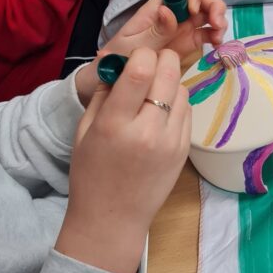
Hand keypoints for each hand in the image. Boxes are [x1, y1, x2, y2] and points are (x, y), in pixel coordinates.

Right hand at [57, 48, 190, 272]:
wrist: (113, 218)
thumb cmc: (91, 174)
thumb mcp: (85, 131)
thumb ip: (103, 94)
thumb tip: (118, 63)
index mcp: (115, 125)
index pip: (139, 72)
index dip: (142, 54)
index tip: (136, 57)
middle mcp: (147, 131)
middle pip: (169, 73)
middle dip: (161, 59)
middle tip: (151, 63)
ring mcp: (171, 141)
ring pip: (182, 89)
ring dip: (170, 81)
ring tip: (154, 91)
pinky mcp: (184, 150)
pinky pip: (188, 111)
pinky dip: (177, 102)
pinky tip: (162, 111)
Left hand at [74, 0, 227, 106]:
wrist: (110, 79)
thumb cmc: (115, 58)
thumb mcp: (132, 45)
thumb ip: (154, 30)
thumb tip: (169, 11)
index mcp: (155, 9)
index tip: (195, 11)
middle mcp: (171, 14)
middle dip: (213, 6)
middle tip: (218, 25)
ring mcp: (181, 28)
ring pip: (206, 14)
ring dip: (217, 20)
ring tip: (219, 37)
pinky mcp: (188, 43)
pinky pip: (206, 34)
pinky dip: (215, 36)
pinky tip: (217, 45)